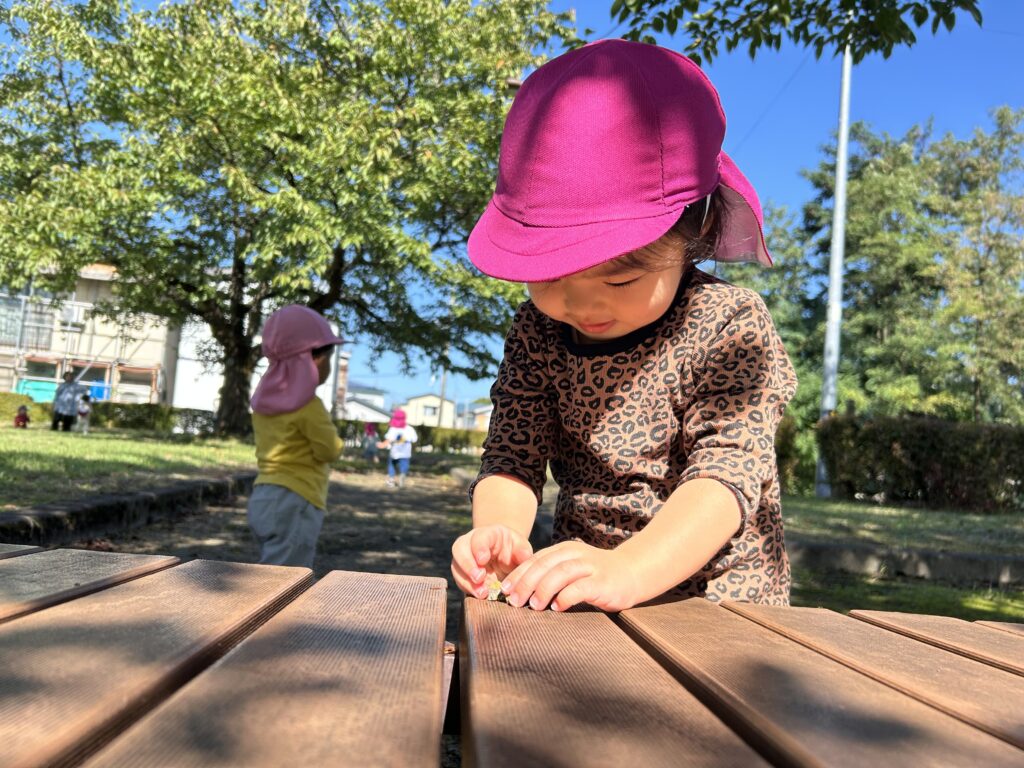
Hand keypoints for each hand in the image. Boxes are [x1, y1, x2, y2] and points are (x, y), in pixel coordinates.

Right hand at [451, 525, 532, 599]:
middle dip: (468, 564)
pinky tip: (479, 595)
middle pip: (459, 549)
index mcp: (487, 534)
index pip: (479, 537)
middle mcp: (470, 543)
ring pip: (456, 566)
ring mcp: (464, 557)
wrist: (505, 557)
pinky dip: (468, 588)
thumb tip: (524, 556)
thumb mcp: (521, 547)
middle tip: (479, 578)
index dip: (479, 548)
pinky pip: (460, 580)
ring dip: (467, 580)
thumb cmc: (514, 549)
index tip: (483, 560)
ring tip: (482, 593)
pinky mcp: (462, 573)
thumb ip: (523, 551)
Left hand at [501, 541, 640, 612]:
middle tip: (514, 600)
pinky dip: (565, 597)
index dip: (519, 574)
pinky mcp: (602, 582)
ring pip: (561, 573)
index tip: (505, 590)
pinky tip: (556, 607)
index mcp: (564, 550)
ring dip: (543, 589)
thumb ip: (551, 574)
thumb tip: (521, 591)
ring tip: (532, 605)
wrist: (633, 573)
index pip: (536, 559)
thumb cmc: (597, 575)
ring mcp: (590, 567)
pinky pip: (580, 587)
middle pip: (545, 565)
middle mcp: (575, 555)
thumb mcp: (572, 568)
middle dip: (526, 583)